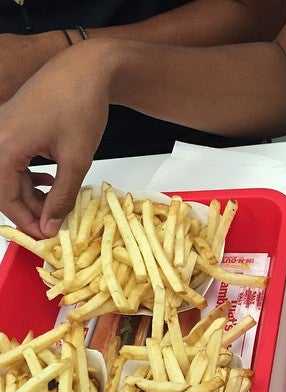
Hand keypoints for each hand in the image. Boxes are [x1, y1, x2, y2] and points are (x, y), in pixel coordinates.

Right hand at [0, 42, 110, 237]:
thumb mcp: (76, 160)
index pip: (4, 198)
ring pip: (10, 175)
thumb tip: (51, 225)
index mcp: (4, 145)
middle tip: (55, 225)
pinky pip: (15, 160)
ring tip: (57, 205)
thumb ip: (62, 196)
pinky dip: (31, 176)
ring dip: (32, 194)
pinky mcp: (16, 126)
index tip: (46, 237)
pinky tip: (51, 181)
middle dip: (30, 210)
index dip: (26, 222)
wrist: (87, 68)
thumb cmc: (80, 105)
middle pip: (4, 187)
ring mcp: (4, 129)